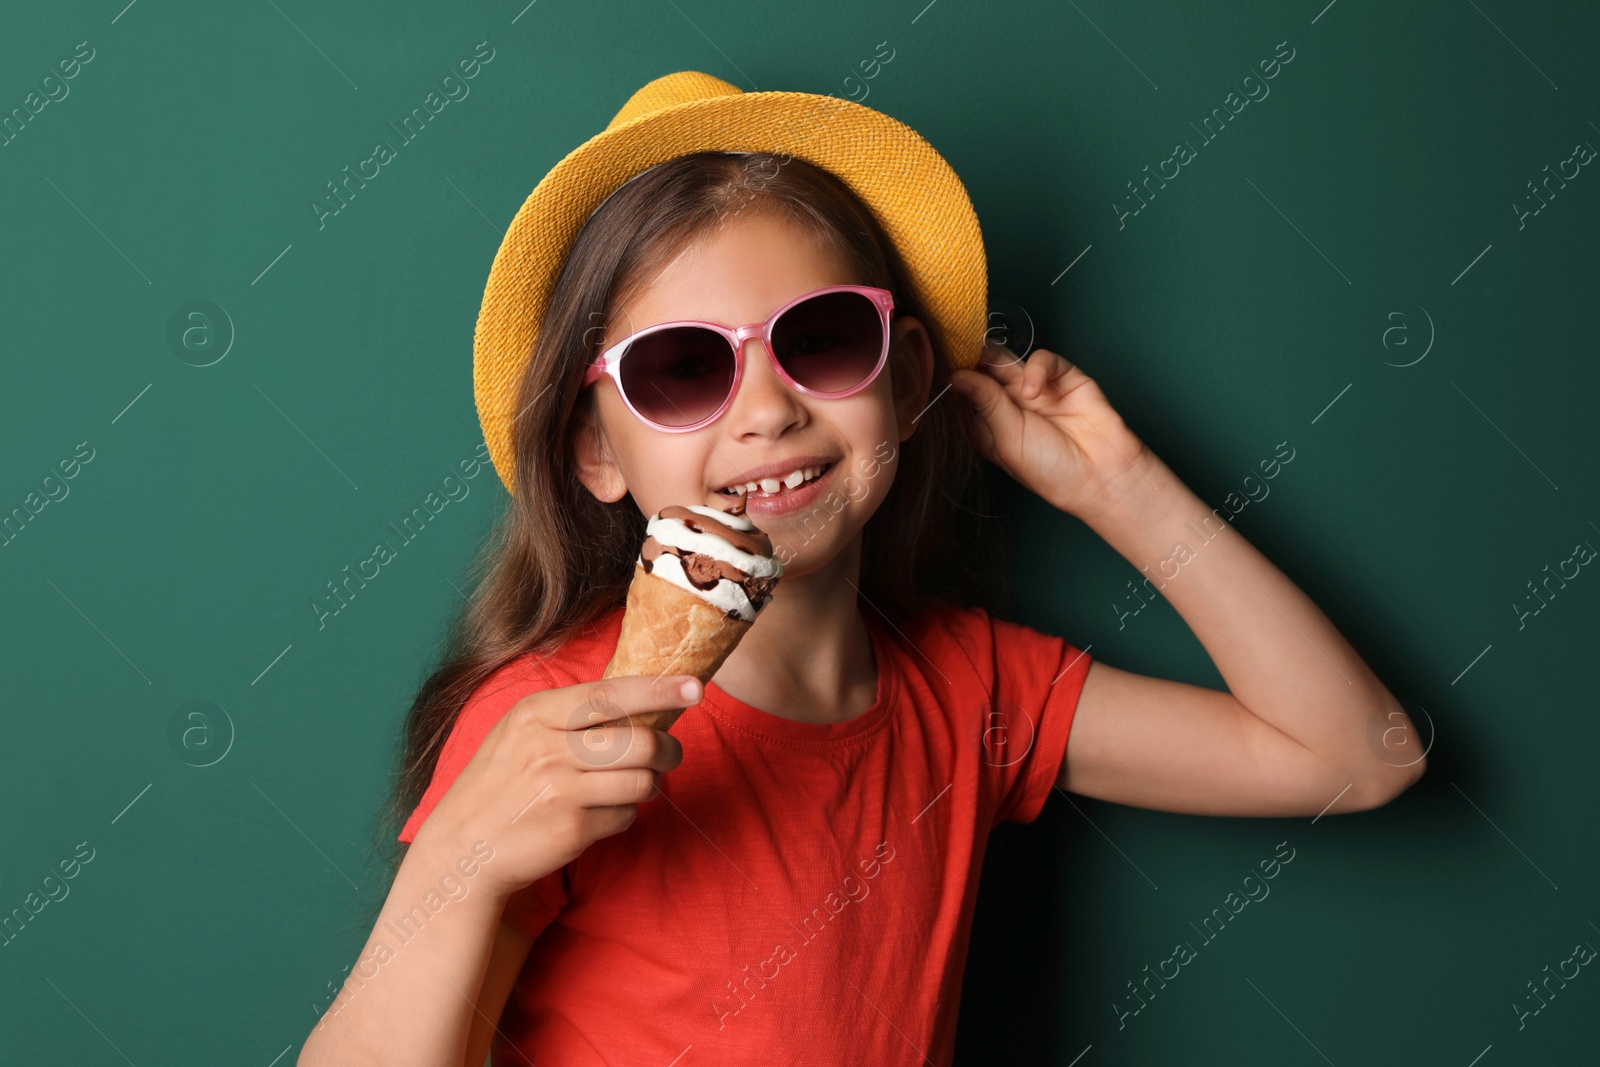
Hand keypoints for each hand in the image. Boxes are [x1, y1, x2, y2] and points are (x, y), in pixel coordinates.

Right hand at [412, 673, 693, 899]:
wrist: (461, 850)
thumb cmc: (500, 784)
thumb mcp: (520, 733)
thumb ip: (570, 715)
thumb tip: (643, 700)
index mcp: (535, 714)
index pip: (610, 694)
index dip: (658, 689)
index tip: (694, 685)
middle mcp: (548, 748)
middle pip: (639, 741)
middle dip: (667, 749)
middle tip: (669, 753)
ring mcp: (560, 790)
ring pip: (641, 780)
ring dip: (648, 785)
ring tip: (630, 786)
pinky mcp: (572, 829)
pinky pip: (627, 816)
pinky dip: (624, 815)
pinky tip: (599, 814)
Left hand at [950, 342, 1152, 520]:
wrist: (1101, 476)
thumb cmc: (1050, 470)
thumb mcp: (1008, 438)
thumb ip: (985, 402)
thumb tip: (956, 376)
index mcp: (989, 424)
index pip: (965, 393)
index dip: (954, 378)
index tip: (939, 364)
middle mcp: (1009, 404)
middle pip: (983, 371)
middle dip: (971, 358)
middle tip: (958, 347)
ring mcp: (1036, 389)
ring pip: (1008, 360)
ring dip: (996, 358)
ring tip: (987, 363)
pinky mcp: (1063, 377)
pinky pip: (1044, 360)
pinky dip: (1036, 369)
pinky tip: (1033, 391)